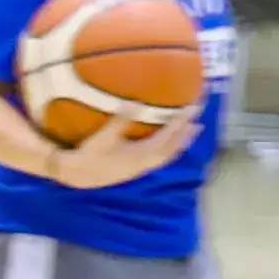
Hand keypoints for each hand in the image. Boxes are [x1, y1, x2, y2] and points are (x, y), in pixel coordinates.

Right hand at [52, 105, 199, 190]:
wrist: (79, 176)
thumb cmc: (90, 154)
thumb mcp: (104, 136)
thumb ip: (120, 120)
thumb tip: (135, 102)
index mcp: (141, 154)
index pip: (167, 136)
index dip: (181, 122)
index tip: (192, 109)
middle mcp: (146, 162)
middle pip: (173, 147)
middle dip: (187, 133)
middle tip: (199, 120)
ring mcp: (143, 167)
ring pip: (169, 155)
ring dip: (181, 142)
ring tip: (193, 130)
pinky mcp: (138, 169)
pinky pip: (162, 159)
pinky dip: (171, 149)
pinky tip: (171, 144)